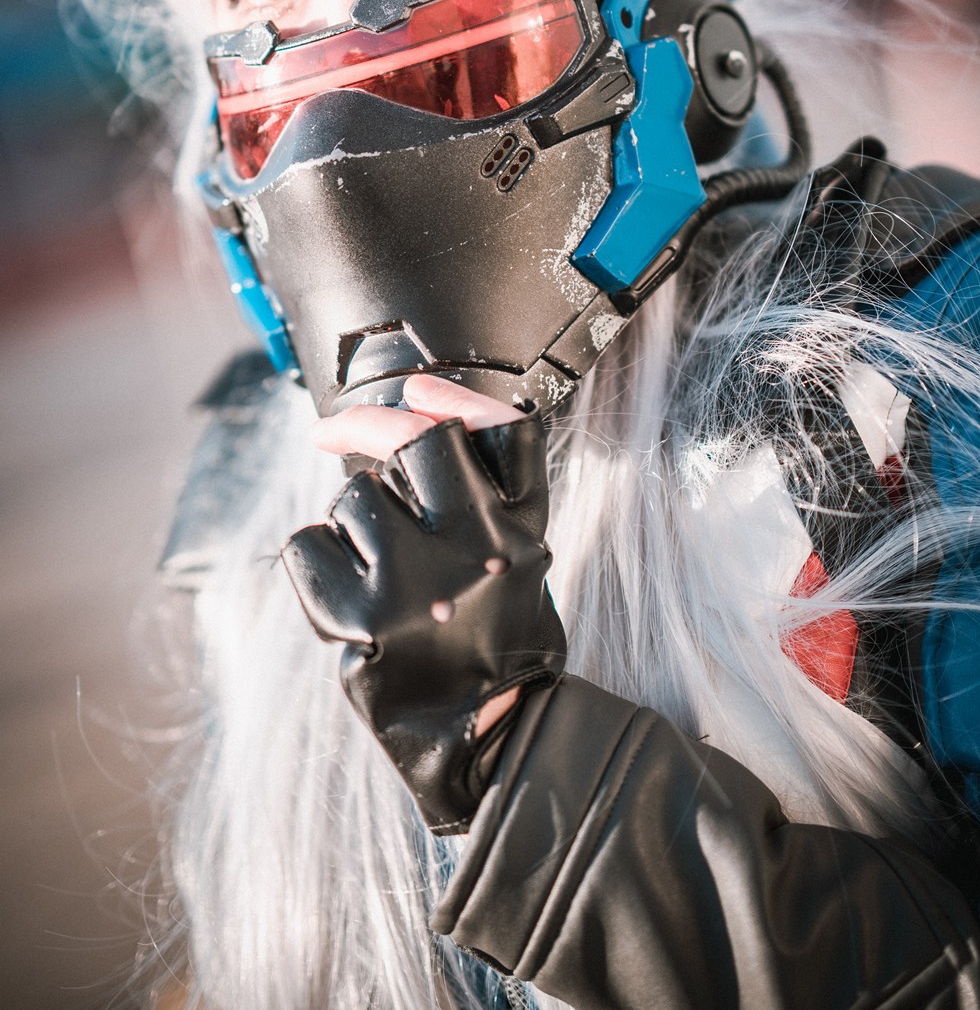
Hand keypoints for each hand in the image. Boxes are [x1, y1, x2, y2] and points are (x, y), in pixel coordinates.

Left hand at [281, 377, 566, 833]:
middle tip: (332, 432)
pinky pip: (309, 547)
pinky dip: (315, 564)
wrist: (488, 741)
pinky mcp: (366, 622)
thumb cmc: (494, 637)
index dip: (451, 396)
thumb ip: (487, 478)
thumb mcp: (519, 553)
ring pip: (354, 499)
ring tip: (376, 569)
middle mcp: (481, 551)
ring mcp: (422, 584)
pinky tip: (347, 598)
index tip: (414, 386)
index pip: (501, 431)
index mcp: (521, 530)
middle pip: (417, 443)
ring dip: (349, 523)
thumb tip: (417, 393)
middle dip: (369, 429)